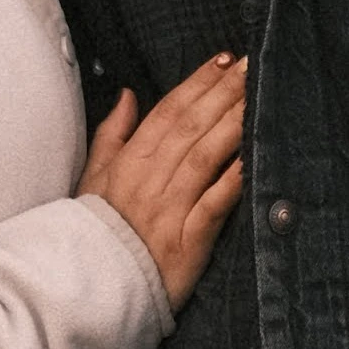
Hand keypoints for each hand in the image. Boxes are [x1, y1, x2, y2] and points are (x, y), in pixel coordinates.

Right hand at [84, 57, 246, 307]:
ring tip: (259, 96)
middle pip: (192, 126)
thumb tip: (127, 95)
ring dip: (234, 122)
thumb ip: (111, 135)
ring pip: (206, 156)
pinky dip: (234, 179)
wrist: (90, 290)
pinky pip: (215, 203)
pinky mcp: (187, 241)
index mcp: (129, 162)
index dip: (198, 82)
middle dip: (224, 91)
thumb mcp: (92, 180)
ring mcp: (170, 209)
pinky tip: (254, 156)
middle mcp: (150, 180)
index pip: (168, 111)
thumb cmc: (94, 233)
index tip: (225, 59)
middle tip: (255, 63)